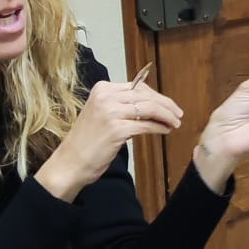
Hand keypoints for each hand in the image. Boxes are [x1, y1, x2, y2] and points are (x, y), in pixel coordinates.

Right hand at [36, 74, 184, 201]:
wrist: (70, 162)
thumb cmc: (87, 141)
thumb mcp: (102, 114)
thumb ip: (122, 105)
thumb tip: (151, 104)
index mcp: (102, 89)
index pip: (137, 86)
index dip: (156, 96)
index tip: (168, 105)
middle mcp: (106, 96)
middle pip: (146, 95)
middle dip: (166, 104)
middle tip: (178, 114)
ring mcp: (111, 112)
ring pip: (149, 108)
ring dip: (166, 116)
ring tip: (175, 123)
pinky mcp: (117, 129)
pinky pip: (146, 125)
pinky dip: (159, 127)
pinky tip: (165, 131)